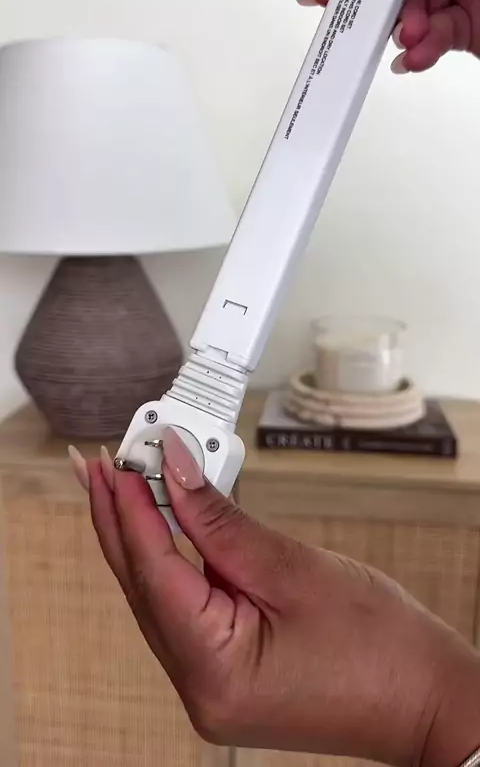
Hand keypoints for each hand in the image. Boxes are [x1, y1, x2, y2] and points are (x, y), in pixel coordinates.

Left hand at [69, 432, 479, 766]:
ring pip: (158, 599)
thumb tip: (177, 472)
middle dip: (120, 521)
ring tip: (125, 486)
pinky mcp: (225, 676)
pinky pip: (183, 612)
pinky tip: (163, 528)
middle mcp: (199, 690)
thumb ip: (222, 522)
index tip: (116, 462)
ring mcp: (210, 688)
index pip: (152, 574)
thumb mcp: (294, 569)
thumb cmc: (381, 646)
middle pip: (143, 588)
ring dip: (143, 539)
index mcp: (213, 671)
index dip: (130, 510)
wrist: (426, 697)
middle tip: (99, 466)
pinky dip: (172, 565)